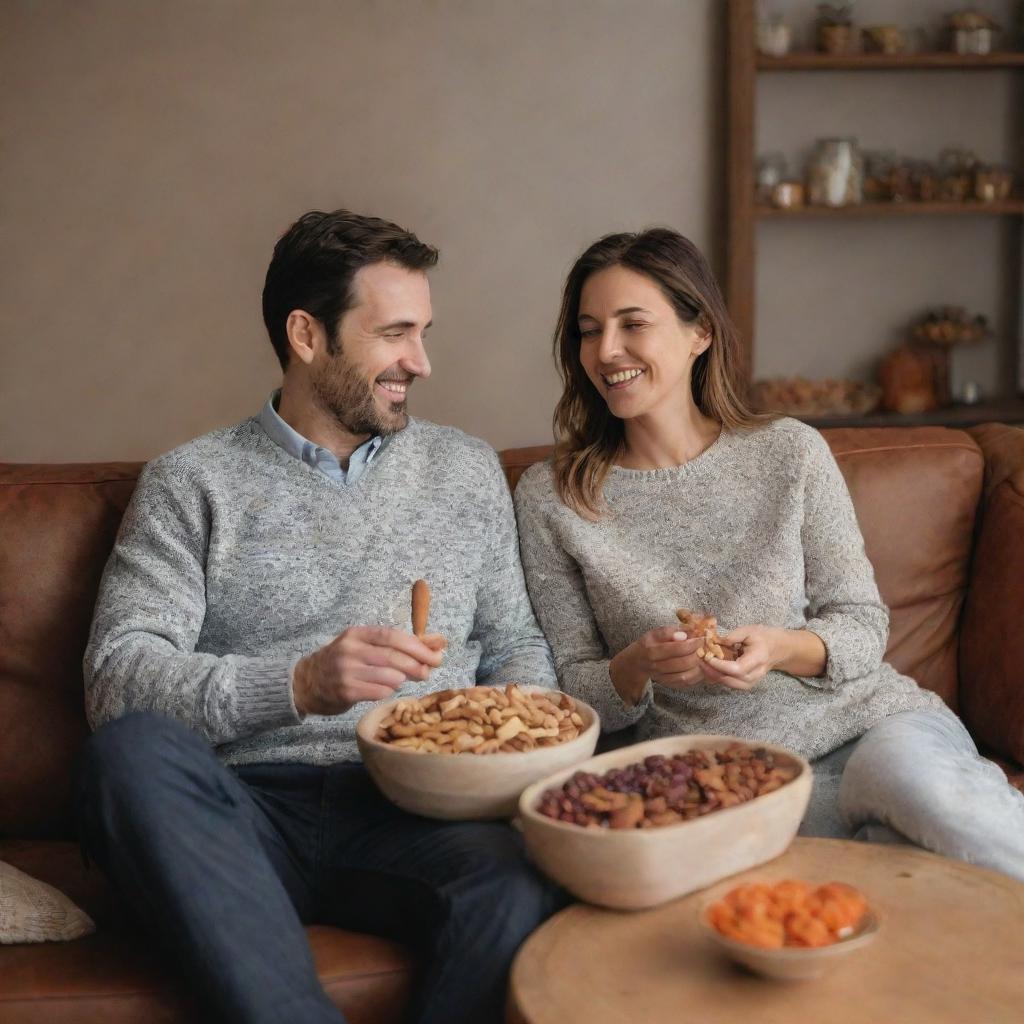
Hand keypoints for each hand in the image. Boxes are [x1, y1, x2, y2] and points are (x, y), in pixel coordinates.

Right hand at [292, 626, 444, 715]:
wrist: (307, 682)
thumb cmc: (344, 662)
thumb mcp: (365, 646)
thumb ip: (399, 644)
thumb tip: (438, 642)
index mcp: (357, 634)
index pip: (392, 636)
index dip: (417, 646)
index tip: (436, 655)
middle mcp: (350, 650)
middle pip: (393, 657)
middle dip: (417, 666)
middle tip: (428, 672)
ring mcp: (346, 671)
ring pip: (389, 676)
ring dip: (402, 680)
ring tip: (402, 680)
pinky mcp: (345, 691)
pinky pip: (379, 692)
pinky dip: (388, 692)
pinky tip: (385, 689)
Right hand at [610, 626, 708, 704]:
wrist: (633, 665)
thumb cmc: (646, 646)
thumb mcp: (652, 634)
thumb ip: (667, 632)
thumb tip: (684, 634)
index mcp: (651, 650)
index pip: (676, 648)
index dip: (692, 643)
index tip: (701, 638)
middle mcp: (655, 666)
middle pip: (682, 663)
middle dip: (697, 655)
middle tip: (705, 648)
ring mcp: (661, 678)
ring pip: (684, 676)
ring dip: (699, 668)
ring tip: (705, 658)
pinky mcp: (667, 685)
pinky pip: (684, 684)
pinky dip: (696, 678)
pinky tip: (701, 669)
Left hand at [702, 624, 785, 690]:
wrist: (777, 649)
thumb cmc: (763, 637)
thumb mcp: (749, 630)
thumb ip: (734, 635)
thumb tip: (716, 641)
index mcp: (758, 659)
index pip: (737, 669)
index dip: (720, 665)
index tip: (706, 656)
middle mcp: (755, 674)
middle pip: (731, 680)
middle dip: (712, 671)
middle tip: (699, 660)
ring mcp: (752, 682)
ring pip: (729, 684)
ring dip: (713, 676)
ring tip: (701, 664)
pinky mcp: (746, 684)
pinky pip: (730, 684)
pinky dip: (718, 678)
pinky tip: (709, 668)